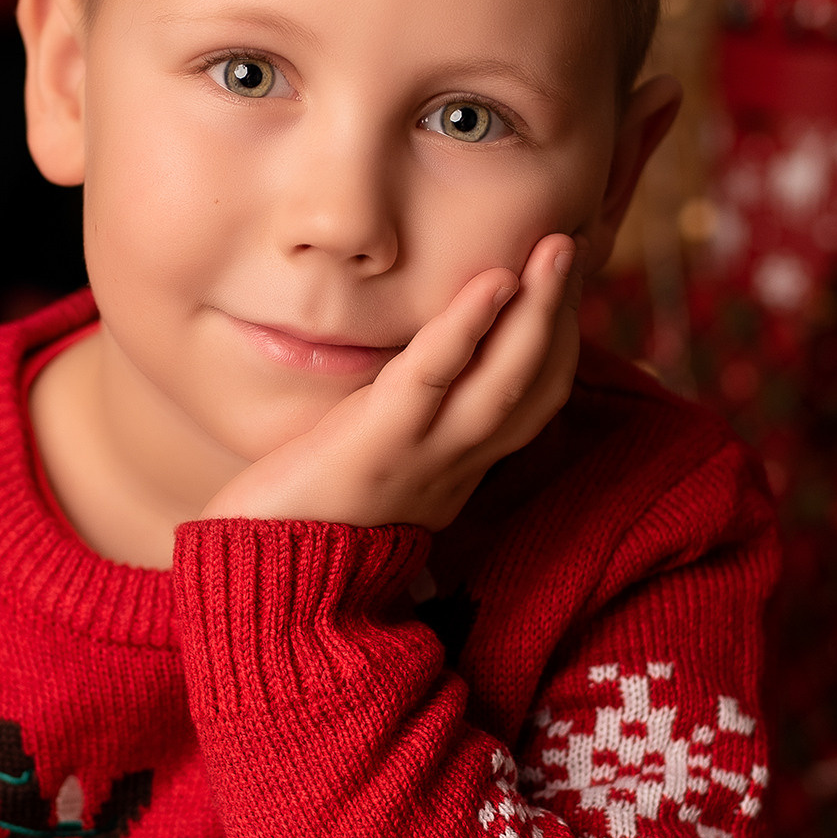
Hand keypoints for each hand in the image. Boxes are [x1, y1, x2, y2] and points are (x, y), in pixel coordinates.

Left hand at [198, 229, 581, 535]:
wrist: (262, 594)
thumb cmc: (297, 525)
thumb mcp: (365, 470)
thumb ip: (396, 429)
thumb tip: (409, 381)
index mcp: (455, 471)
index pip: (531, 403)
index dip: (557, 342)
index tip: (564, 282)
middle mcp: (454, 467)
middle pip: (536, 388)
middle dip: (564, 314)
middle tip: (575, 243)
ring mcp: (422, 459)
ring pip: (506, 384)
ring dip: (541, 312)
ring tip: (558, 247)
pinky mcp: (377, 448)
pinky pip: (433, 382)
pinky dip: (467, 329)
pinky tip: (493, 282)